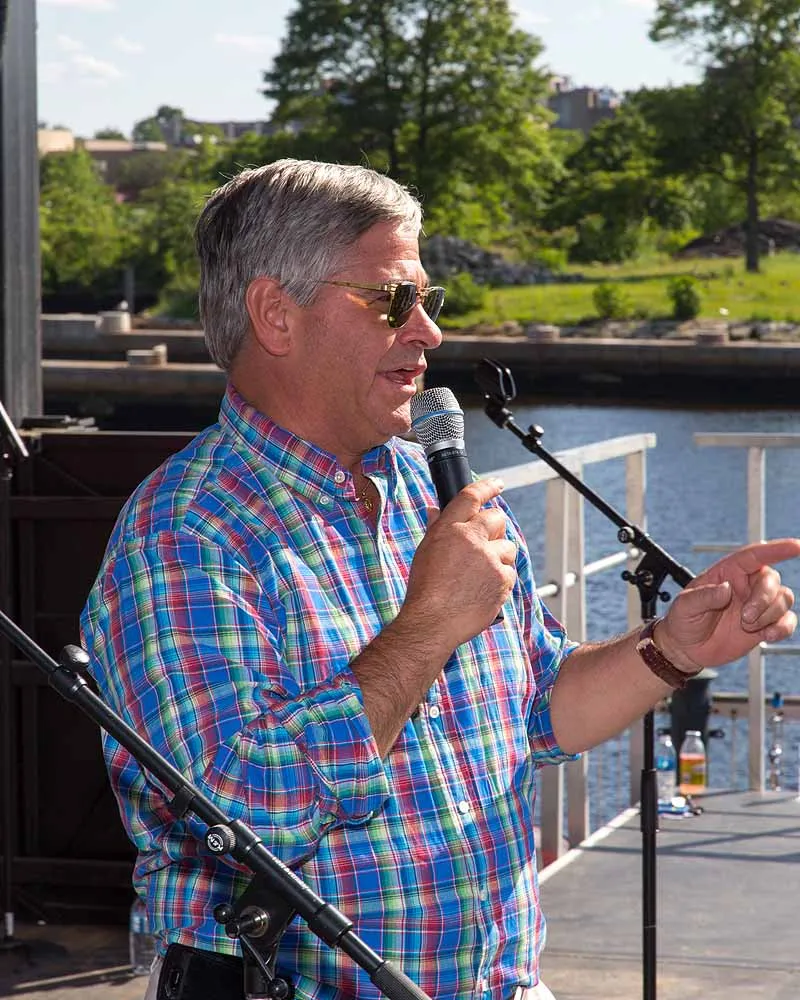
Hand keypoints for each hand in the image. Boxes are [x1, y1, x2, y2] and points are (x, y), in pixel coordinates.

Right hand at [400, 477, 516, 650]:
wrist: (432, 621)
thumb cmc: (425, 591)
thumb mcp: (425, 552)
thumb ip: (437, 528)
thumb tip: (437, 512)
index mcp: (449, 529)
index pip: (471, 496)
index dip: (488, 487)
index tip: (498, 484)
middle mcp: (471, 539)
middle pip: (497, 518)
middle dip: (496, 528)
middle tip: (486, 543)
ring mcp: (488, 559)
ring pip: (507, 547)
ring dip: (499, 557)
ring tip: (480, 574)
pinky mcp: (502, 579)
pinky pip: (510, 572)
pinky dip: (501, 580)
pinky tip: (484, 589)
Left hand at [655, 539, 799, 672]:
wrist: (687, 648)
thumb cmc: (683, 620)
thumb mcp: (685, 606)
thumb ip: (703, 596)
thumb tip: (726, 589)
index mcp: (727, 572)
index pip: (754, 555)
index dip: (775, 549)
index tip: (796, 546)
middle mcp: (746, 585)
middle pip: (772, 579)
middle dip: (763, 599)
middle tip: (745, 617)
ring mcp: (757, 605)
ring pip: (784, 599)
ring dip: (769, 615)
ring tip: (746, 626)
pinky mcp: (765, 624)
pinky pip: (788, 620)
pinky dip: (782, 628)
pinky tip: (766, 636)